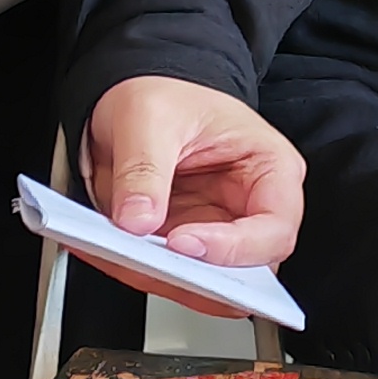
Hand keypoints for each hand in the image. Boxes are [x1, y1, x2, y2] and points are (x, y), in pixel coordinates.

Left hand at [80, 77, 305, 272]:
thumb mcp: (151, 116)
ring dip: (156, 278)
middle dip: (194, 277)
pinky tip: (103, 249)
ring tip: (111, 252)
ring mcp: (217, 232)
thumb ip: (145, 167)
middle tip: (146, 264)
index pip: (274, 228)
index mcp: (270, 168)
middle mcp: (251, 209)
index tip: (183, 243)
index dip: (235, 248)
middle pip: (245, 272)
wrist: (137, 94)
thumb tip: (138, 220)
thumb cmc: (166, 93)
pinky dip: (134, 271)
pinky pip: (164, 277)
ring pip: (203, 285)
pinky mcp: (182, 247)